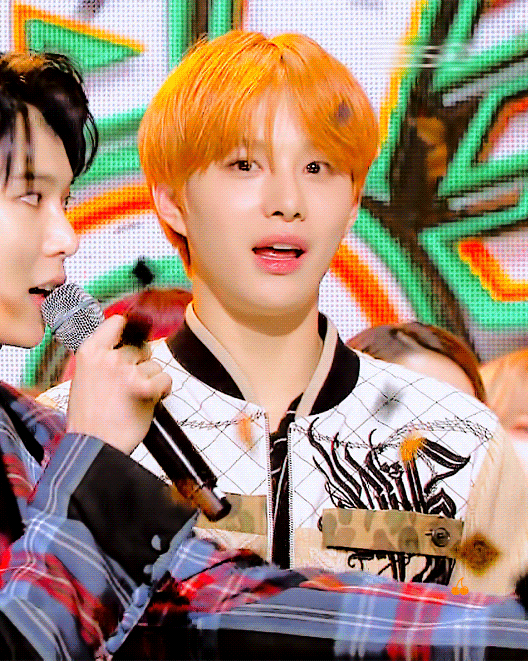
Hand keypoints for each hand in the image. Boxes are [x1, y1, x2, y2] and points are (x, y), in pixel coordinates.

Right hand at [66, 315, 171, 453]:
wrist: (93, 446)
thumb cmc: (89, 418)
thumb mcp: (84, 378)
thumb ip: (102, 358)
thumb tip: (125, 345)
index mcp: (90, 352)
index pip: (117, 323)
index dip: (129, 330)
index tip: (133, 336)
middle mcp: (108, 358)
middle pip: (141, 347)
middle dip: (141, 363)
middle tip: (131, 383)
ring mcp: (127, 372)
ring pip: (154, 365)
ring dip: (151, 380)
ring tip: (136, 397)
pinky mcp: (144, 388)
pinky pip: (165, 379)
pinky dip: (163, 390)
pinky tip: (151, 400)